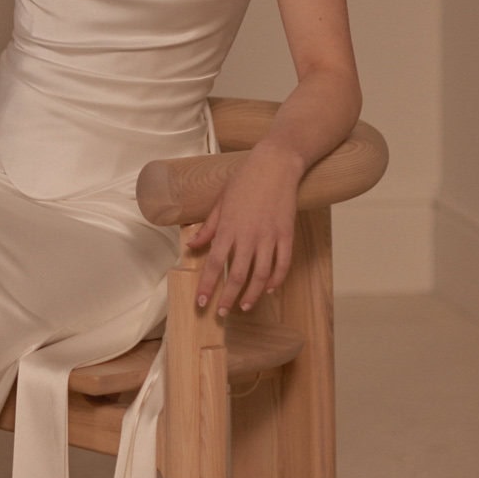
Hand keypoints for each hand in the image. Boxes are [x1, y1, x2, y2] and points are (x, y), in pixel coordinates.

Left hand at [182, 141, 300, 317]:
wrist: (275, 164)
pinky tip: (269, 290)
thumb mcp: (219, 201)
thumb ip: (207, 227)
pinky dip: (276, 280)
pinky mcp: (286, 234)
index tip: (200, 302)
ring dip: (251, 294)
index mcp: (228, 228)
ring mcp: (269, 236)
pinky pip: (283, 264)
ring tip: (244, 306)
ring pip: (261, 275)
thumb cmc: (244, 180)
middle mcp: (248, 236)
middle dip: (227, 298)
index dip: (208, 286)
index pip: (215, 264)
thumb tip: (192, 246)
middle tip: (221, 313)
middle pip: (237, 275)